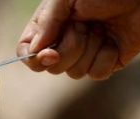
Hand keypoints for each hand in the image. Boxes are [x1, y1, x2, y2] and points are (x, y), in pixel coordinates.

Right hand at [17, 0, 139, 78]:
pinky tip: (112, 40)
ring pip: (74, 73)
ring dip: (90, 50)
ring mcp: (84, 55)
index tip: (50, 54)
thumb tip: (34, 49)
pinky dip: (106, 57)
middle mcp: (63, 44)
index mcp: (48, 28)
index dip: (34, 60)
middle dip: (70, 49)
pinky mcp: (105, 62)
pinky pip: (96, 74)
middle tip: (85, 25)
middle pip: (52, 68)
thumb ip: (46, 22)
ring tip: (101, 28)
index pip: (26, 54)